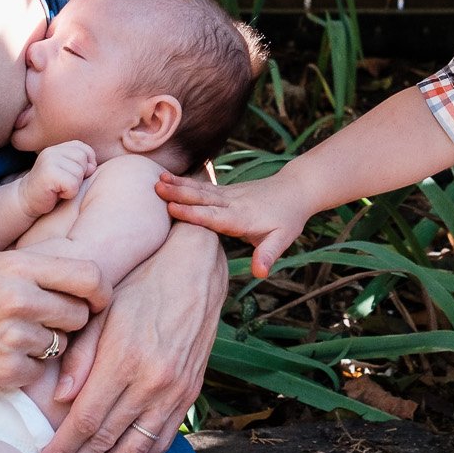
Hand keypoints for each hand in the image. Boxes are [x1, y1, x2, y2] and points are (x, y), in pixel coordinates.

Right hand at [0, 248, 110, 394]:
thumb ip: (32, 268)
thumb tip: (86, 278)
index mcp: (17, 266)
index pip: (88, 276)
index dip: (101, 292)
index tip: (97, 300)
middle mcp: (19, 300)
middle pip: (79, 315)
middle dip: (69, 321)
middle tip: (43, 321)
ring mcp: (13, 338)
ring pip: (60, 345)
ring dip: (44, 345)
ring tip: (10, 337)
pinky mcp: (5, 373)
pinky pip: (39, 372)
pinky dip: (25, 369)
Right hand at [21, 141, 95, 217]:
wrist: (26, 201)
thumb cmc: (51, 189)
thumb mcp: (67, 172)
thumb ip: (81, 164)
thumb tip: (93, 166)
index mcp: (58, 148)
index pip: (84, 149)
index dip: (86, 164)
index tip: (75, 176)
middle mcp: (52, 151)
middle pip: (83, 159)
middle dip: (79, 176)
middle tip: (64, 184)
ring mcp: (49, 161)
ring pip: (79, 173)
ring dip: (73, 186)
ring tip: (59, 188)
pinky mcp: (48, 174)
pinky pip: (72, 185)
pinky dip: (69, 193)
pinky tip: (56, 194)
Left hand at [33, 224, 223, 452]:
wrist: (195, 268)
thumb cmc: (139, 284)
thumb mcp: (103, 311)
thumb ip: (80, 355)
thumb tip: (59, 401)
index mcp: (125, 360)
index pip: (85, 421)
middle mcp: (153, 382)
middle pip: (106, 444)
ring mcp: (175, 392)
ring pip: (135, 451)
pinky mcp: (189, 394)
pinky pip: (161, 442)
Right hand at [154, 169, 315, 277]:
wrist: (296, 189)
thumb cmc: (289, 218)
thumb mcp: (283, 239)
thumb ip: (268, 255)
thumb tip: (260, 273)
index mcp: (242, 217)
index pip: (214, 216)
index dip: (193, 213)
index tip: (171, 209)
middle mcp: (232, 203)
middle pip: (203, 198)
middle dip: (179, 194)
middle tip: (156, 189)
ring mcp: (229, 194)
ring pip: (201, 189)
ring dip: (179, 185)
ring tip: (158, 180)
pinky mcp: (227, 190)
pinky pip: (204, 186)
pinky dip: (187, 182)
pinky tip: (171, 178)